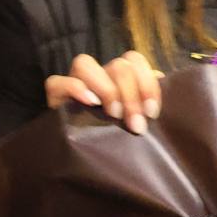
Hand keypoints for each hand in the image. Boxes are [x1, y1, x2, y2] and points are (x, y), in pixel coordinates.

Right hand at [46, 50, 160, 134]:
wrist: (81, 156)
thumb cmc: (114, 137)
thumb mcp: (135, 121)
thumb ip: (146, 104)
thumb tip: (161, 80)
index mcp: (118, 77)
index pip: (134, 60)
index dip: (147, 83)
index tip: (152, 112)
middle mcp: (98, 74)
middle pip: (117, 65)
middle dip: (131, 95)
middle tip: (135, 124)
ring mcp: (74, 82)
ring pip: (84, 63)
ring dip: (105, 89)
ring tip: (113, 114)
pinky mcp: (54, 95)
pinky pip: (57, 82)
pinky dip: (75, 88)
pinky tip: (90, 103)